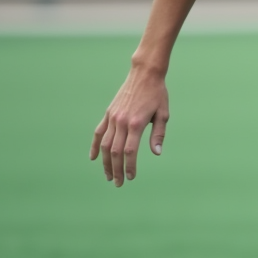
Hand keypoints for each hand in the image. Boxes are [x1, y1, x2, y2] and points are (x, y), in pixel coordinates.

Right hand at [89, 65, 169, 186]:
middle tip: (119, 183)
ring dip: (105, 162)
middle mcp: (122, 122)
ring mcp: (113, 117)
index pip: (130, 152)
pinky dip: (94, 146)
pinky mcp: (109, 113)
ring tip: (109, 175)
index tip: (131, 177)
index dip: (130, 166)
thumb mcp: (163, 113)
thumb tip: (157, 153)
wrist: (145, 73)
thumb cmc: (158, 94)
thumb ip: (159, 134)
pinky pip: (98, 132)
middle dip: (116, 170)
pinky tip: (93, 158)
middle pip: (115, 152)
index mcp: (137, 123)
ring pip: (104, 145)